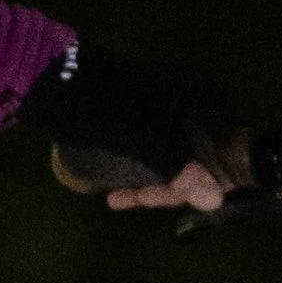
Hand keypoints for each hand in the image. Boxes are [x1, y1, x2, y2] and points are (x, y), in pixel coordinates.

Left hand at [24, 47, 251, 211]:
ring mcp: (166, 104)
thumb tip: (214, 200)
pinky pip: (152, 149)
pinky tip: (117, 193)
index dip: (211, 177)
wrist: (56, 79)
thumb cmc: (107, 106)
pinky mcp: (141, 114)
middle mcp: (191, 96)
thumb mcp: (147, 140)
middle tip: (140, 200)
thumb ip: (181, 169)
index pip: (225, 144)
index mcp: (203, 93)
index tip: (192, 202)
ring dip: (151, 182)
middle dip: (172, 184)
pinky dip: (139, 170)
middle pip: (197, 153)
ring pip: (171, 155)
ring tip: (121, 199)